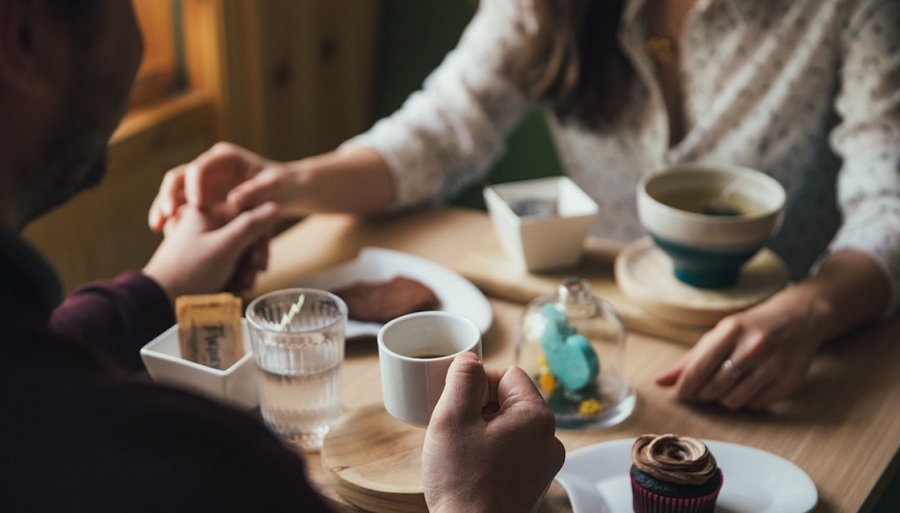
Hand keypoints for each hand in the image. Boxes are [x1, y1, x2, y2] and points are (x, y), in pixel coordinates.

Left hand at [143, 201, 279, 300]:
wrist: (159, 301)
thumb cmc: (190, 271)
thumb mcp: (225, 246)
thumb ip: (251, 225)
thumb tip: (274, 205)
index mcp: (206, 212)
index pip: (246, 214)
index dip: (258, 237)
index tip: (259, 257)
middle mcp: (204, 225)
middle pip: (243, 235)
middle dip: (251, 258)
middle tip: (252, 275)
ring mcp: (203, 244)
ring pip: (237, 252)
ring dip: (244, 271)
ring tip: (240, 286)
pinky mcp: (202, 262)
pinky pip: (227, 265)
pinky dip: (233, 276)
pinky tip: (232, 288)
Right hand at [149, 142, 289, 231]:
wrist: (284, 193)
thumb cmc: (281, 187)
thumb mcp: (274, 188)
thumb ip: (255, 192)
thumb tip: (234, 201)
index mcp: (225, 158)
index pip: (201, 167)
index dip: (195, 185)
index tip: (196, 205)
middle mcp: (209, 167)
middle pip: (179, 177)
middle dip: (169, 194)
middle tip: (167, 214)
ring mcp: (202, 183)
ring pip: (174, 192)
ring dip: (163, 207)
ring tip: (158, 226)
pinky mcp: (200, 199)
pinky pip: (180, 207)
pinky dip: (171, 218)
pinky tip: (164, 232)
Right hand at [422, 352, 564, 512]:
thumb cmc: (462, 484)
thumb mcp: (451, 418)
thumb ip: (462, 378)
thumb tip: (469, 359)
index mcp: (536, 417)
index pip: (507, 374)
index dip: (477, 383)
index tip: (456, 405)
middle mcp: (549, 440)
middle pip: (509, 400)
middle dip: (478, 408)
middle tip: (455, 430)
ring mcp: (543, 465)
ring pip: (509, 427)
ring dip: (482, 431)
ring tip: (461, 452)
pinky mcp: (532, 484)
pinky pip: (511, 452)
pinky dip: (490, 453)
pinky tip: (471, 469)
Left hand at [655, 285, 827, 409]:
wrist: (800, 318)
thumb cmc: (751, 327)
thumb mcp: (720, 334)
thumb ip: (690, 359)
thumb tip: (659, 382)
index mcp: (732, 330)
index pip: (699, 367)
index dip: (685, 386)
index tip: (681, 393)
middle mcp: (755, 346)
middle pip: (715, 387)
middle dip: (703, 394)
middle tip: (703, 390)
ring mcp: (776, 364)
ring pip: (735, 400)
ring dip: (724, 400)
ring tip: (726, 387)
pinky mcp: (791, 380)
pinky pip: (757, 405)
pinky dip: (747, 402)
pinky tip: (748, 387)